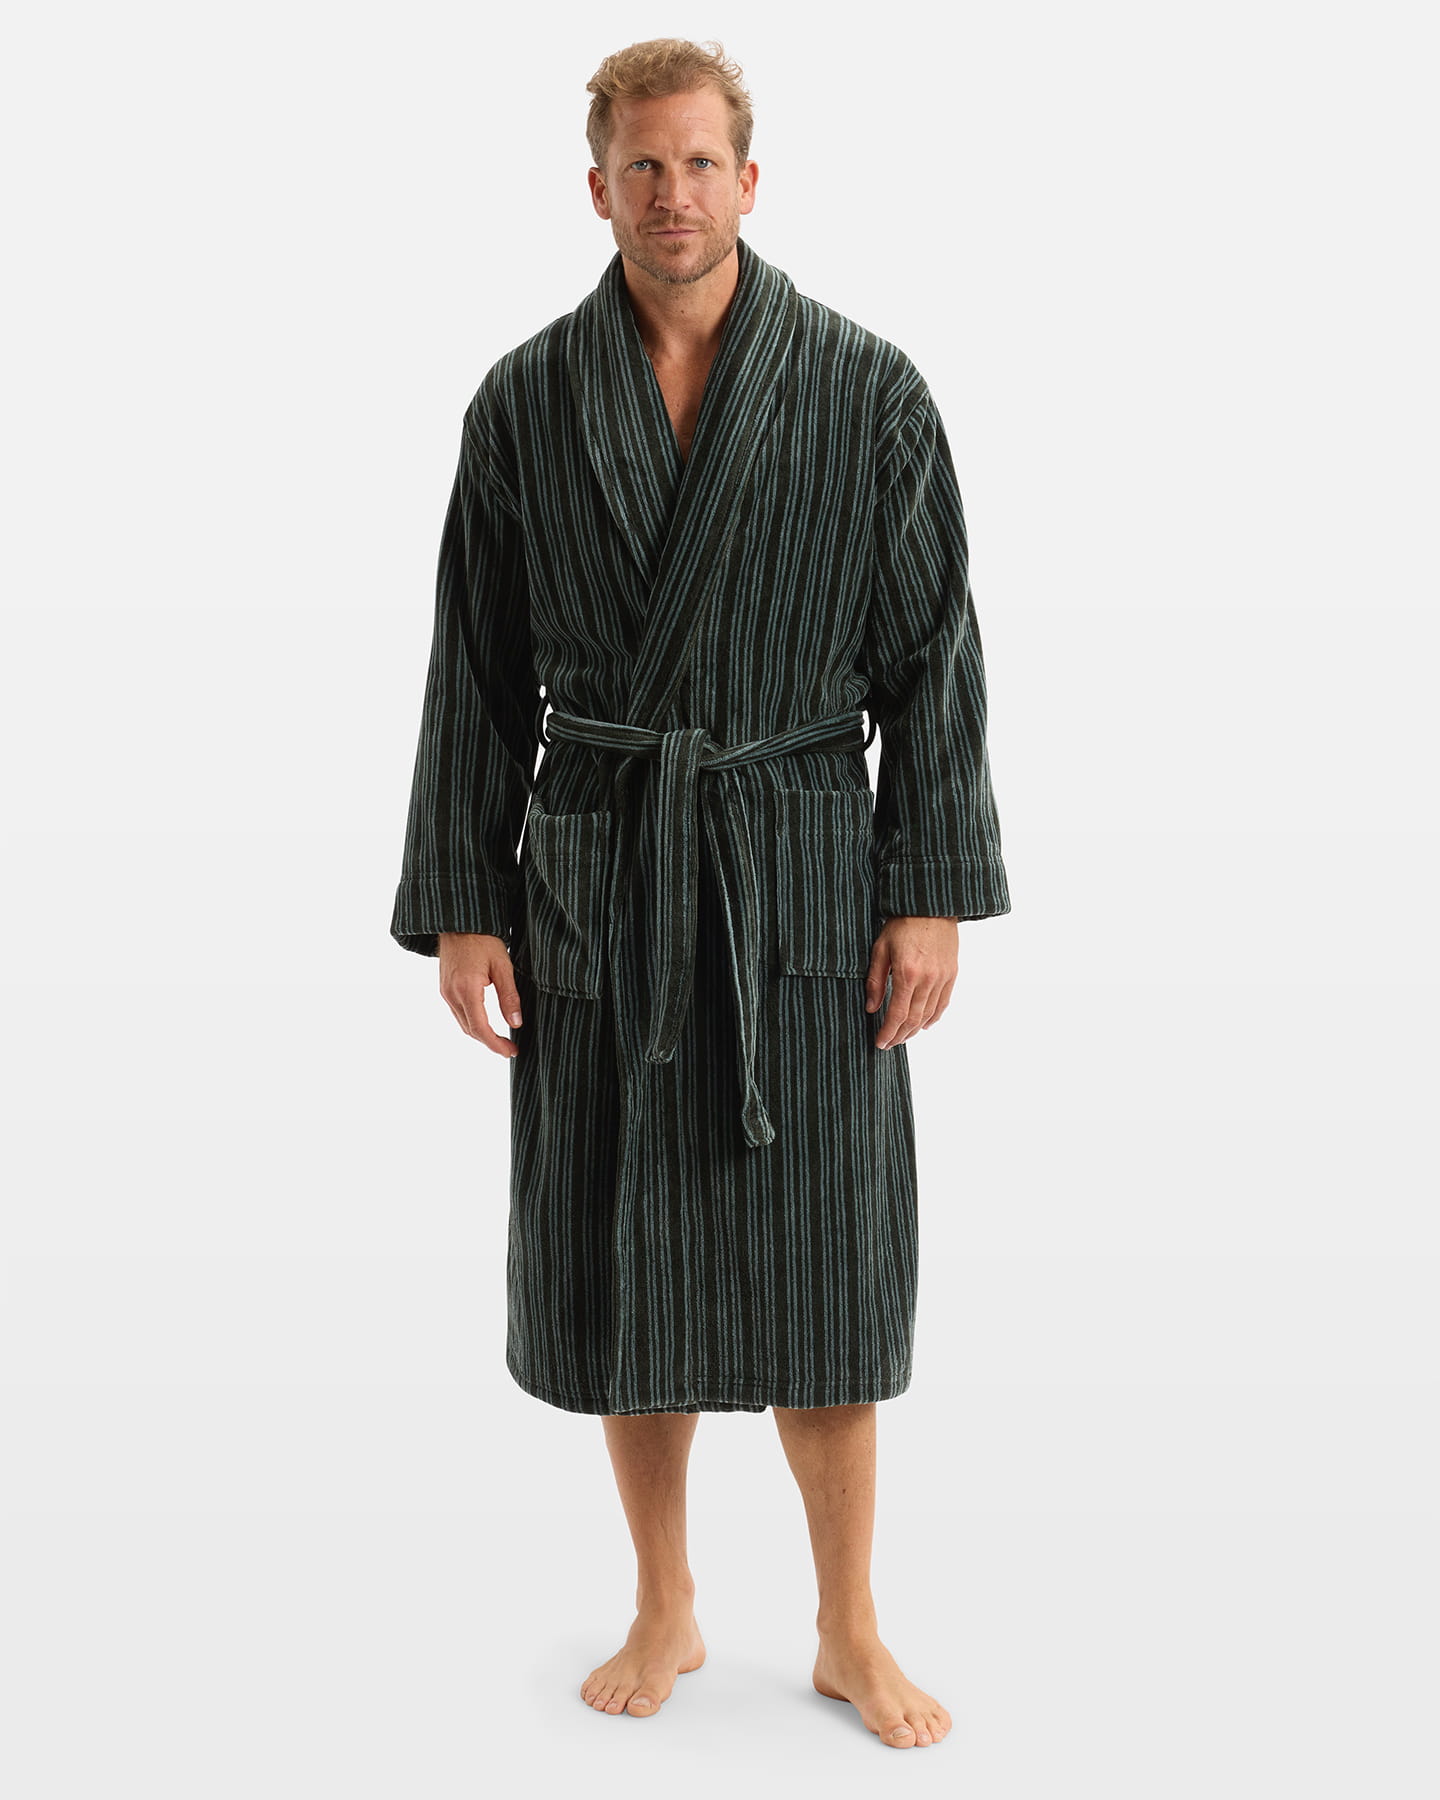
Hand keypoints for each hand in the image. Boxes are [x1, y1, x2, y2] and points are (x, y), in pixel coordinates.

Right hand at [438, 932, 522, 1057]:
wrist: (460, 921)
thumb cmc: (484, 939)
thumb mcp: (503, 966)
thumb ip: (509, 996)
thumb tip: (516, 1023)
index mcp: (466, 989)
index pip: (480, 1028)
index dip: (495, 1044)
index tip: (511, 1051)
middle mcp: (451, 994)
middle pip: (470, 1030)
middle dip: (490, 1043)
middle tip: (510, 1048)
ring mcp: (445, 991)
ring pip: (462, 1023)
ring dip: (480, 1034)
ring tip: (501, 1039)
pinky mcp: (444, 987)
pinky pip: (457, 1013)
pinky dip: (472, 1022)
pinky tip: (486, 1023)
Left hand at [865, 916, 958, 1048]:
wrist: (931, 905)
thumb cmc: (902, 923)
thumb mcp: (880, 948)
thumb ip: (876, 980)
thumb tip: (872, 1007)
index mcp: (907, 973)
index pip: (897, 1014)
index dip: (888, 1032)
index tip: (880, 1043)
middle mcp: (928, 979)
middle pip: (914, 1019)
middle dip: (900, 1035)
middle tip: (889, 1043)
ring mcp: (942, 977)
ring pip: (929, 1014)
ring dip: (915, 1030)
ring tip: (902, 1036)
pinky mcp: (951, 973)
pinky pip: (943, 1003)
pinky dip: (933, 1017)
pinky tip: (924, 1025)